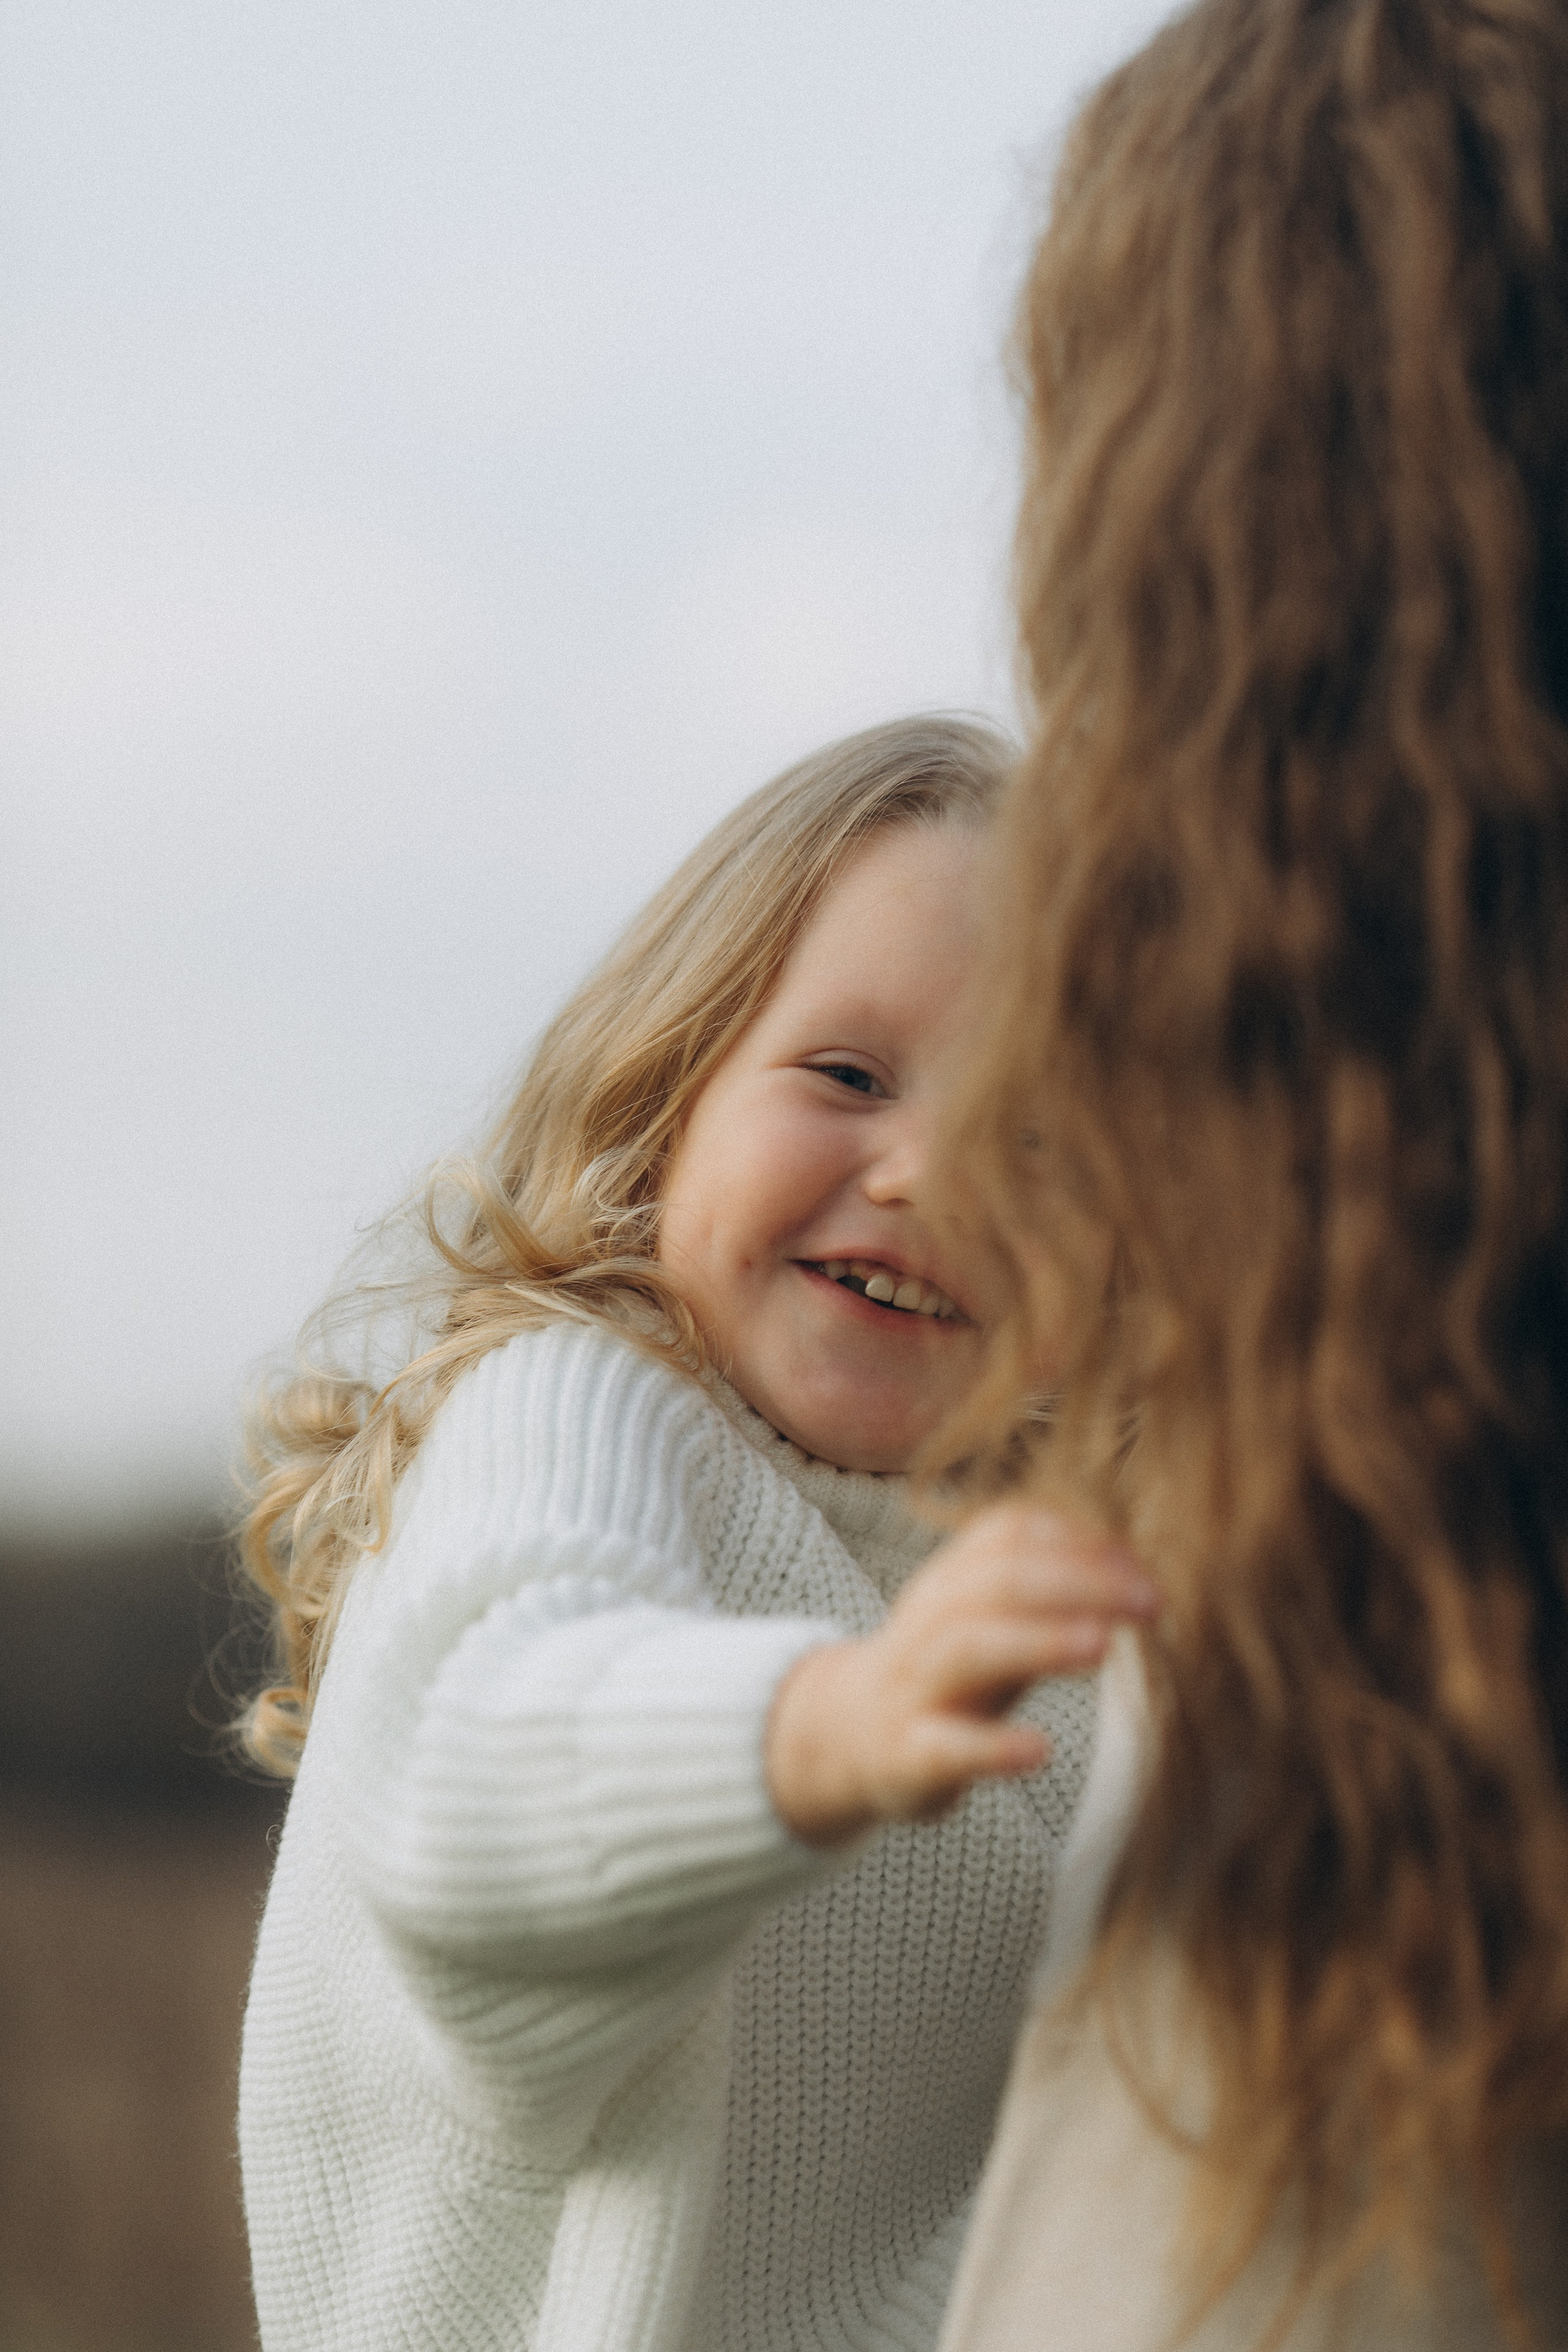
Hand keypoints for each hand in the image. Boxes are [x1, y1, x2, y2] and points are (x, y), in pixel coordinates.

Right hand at [765, 1503, 1157, 1846]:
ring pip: (968, 1646)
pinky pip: (944, 1745)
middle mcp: (930, 1620)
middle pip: (995, 1579)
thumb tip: (1139, 1569)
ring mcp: (914, 1685)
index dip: (1080, 1541)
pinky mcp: (906, 1753)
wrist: (848, 1734)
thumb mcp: (990, 1619)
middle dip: (1078, 1582)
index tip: (1144, 1568)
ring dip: (1039, 1641)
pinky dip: (992, 1746)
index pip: (1010, 1534)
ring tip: (1104, 1648)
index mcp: (952, 1580)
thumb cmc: (948, 1673)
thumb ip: (1050, 1591)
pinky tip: (1040, 1749)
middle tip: (1152, 1602)